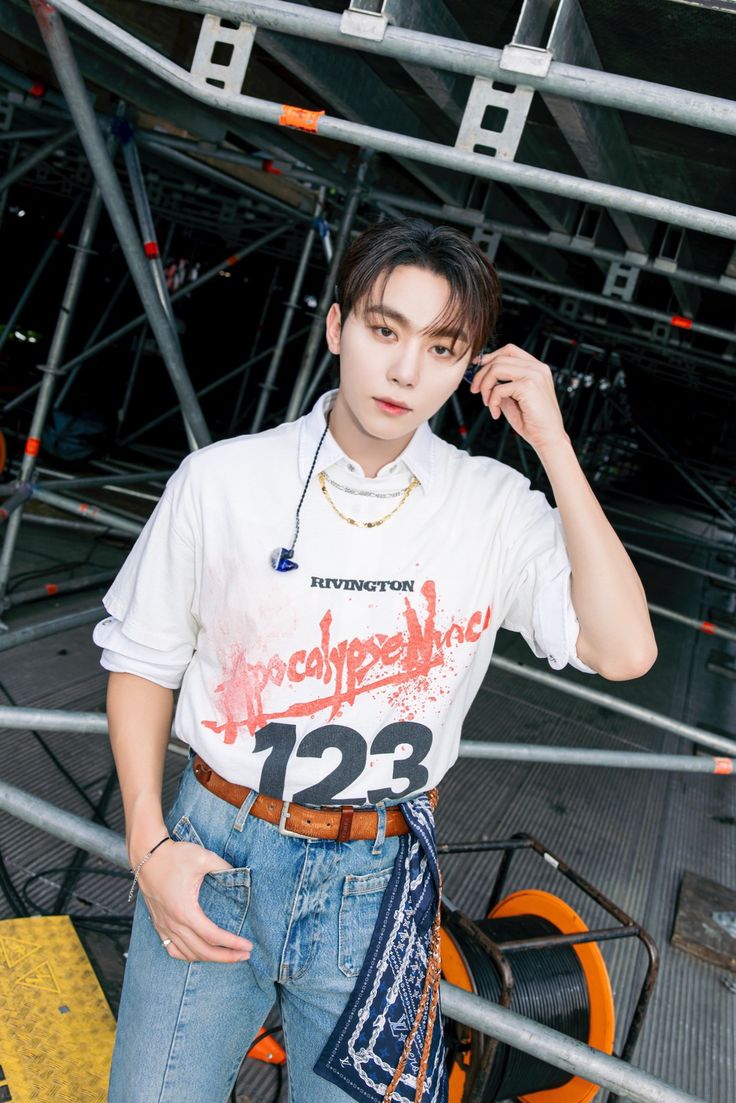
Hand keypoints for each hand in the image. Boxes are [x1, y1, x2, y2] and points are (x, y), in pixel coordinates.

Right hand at [137, 839, 252, 963]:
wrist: (147, 854)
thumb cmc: (174, 856)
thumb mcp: (203, 857)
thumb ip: (224, 867)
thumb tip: (239, 874)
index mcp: (185, 910)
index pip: (213, 936)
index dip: (232, 943)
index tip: (248, 946)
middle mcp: (173, 923)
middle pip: (202, 951)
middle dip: (226, 957)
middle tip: (244, 955)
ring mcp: (164, 926)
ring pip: (188, 954)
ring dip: (209, 958)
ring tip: (227, 955)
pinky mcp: (158, 924)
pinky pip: (173, 949)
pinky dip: (188, 955)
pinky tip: (199, 953)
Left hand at [469, 344, 567, 452]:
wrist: (548, 438)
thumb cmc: (532, 421)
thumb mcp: (513, 398)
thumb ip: (501, 385)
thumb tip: (481, 377)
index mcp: (536, 367)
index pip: (509, 350)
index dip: (490, 357)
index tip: (477, 368)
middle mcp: (537, 367)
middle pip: (499, 359)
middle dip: (482, 374)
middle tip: (475, 390)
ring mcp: (534, 375)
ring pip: (496, 369)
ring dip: (485, 386)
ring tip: (487, 403)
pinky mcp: (528, 387)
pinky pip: (499, 388)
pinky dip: (492, 401)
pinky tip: (495, 413)